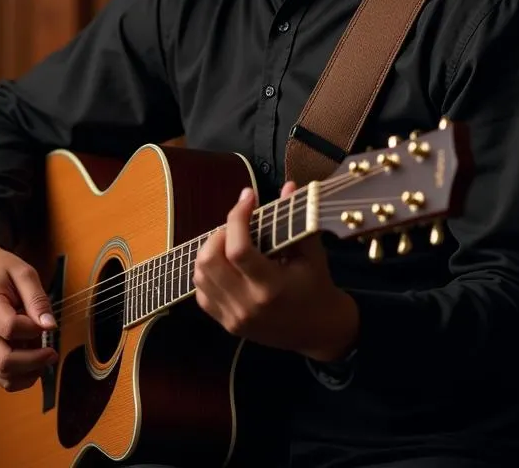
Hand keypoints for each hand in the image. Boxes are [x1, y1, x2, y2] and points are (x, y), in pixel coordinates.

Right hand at [0, 242, 58, 391]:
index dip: (34, 330)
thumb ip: (38, 299)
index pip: (12, 329)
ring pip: (2, 376)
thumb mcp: (23, 272)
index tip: (46, 324)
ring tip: (40, 353)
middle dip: (35, 362)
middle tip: (52, 353)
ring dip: (28, 371)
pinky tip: (27, 356)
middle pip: (6, 361)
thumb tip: (50, 327)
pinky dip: (17, 373)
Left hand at [193, 182, 358, 361]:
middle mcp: (247, 304)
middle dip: (219, 233)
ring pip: (200, 275)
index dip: (237, 216)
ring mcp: (234, 317)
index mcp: (271, 287)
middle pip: (210, 260)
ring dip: (210, 251)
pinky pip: (201, 293)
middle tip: (236, 226)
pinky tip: (225, 265)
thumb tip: (288, 185)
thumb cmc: (316, 287)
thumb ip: (297, 219)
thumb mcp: (312, 253)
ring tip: (229, 242)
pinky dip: (207, 273)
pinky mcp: (227, 324)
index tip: (249, 197)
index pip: (238, 248)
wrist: (319, 332)